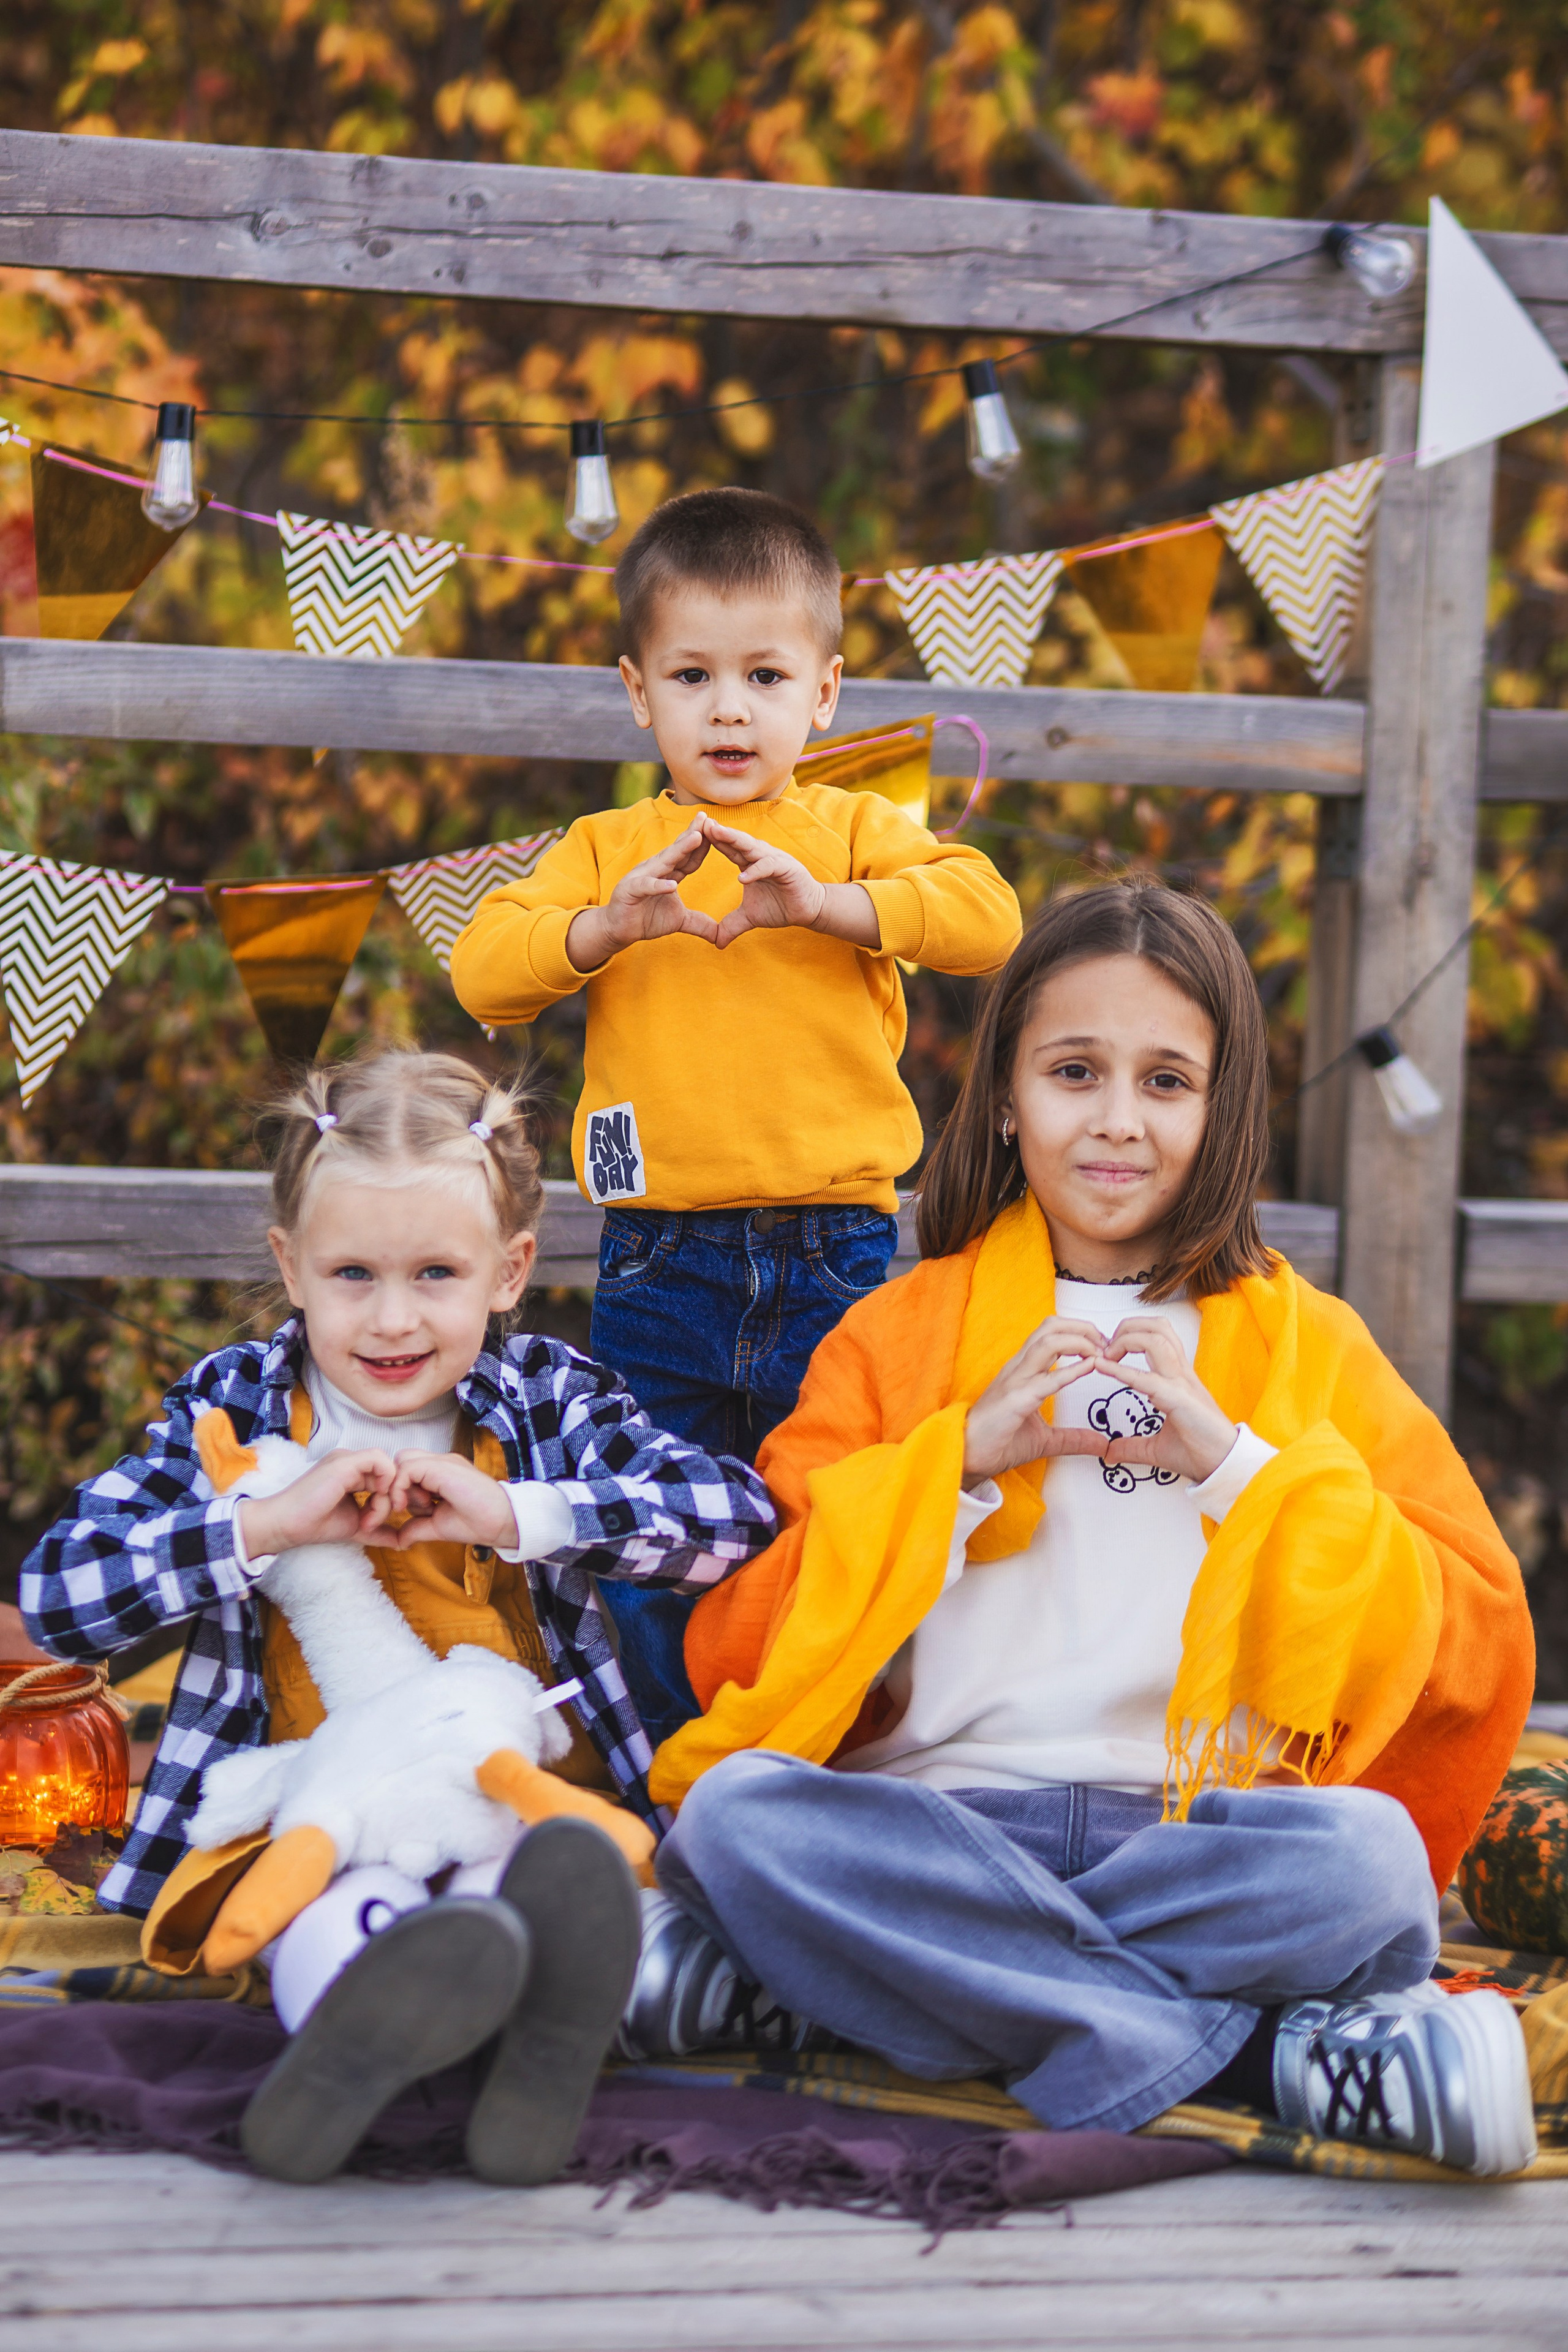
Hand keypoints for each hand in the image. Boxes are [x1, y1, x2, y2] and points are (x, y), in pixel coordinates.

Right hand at [237, 1448, 397, 1558]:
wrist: (286, 1525)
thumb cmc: (315, 1524)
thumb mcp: (356, 1526)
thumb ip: (379, 1530)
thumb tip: (402, 1542)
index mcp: (353, 1473)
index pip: (387, 1477)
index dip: (390, 1499)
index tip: (379, 1523)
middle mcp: (351, 1462)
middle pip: (390, 1473)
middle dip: (390, 1500)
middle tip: (374, 1523)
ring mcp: (347, 1459)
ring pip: (388, 1467)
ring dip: (386, 1497)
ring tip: (369, 1519)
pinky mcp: (344, 1462)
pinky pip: (380, 1461)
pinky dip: (385, 1483)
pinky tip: (371, 1504)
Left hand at [385, 1451, 518, 1551]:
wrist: (501, 1522)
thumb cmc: (477, 1522)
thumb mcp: (437, 1526)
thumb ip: (416, 1528)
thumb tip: (398, 1540)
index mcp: (440, 1474)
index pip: (408, 1469)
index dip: (400, 1488)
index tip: (405, 1511)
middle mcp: (440, 1463)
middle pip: (402, 1460)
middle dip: (398, 1484)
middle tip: (411, 1507)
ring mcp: (442, 1461)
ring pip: (402, 1461)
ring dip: (401, 1486)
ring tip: (422, 1507)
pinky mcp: (442, 1466)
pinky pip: (408, 1468)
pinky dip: (402, 1488)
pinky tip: (415, 1505)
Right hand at [566, 828, 719, 970]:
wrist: (618, 930)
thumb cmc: (646, 918)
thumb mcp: (678, 921)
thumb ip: (699, 923)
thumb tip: (719, 935)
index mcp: (668, 872)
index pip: (689, 857)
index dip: (703, 844)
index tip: (719, 829)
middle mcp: (656, 869)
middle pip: (678, 850)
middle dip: (693, 834)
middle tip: (707, 817)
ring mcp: (642, 877)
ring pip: (664, 862)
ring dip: (680, 850)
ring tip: (696, 838)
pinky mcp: (630, 890)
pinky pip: (647, 886)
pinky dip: (659, 885)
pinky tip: (672, 885)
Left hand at [697, 815, 880, 951]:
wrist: (808, 910)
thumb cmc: (781, 907)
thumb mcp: (750, 917)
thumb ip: (732, 925)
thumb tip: (717, 943)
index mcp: (749, 862)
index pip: (727, 847)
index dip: (711, 841)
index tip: (691, 835)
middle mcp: (761, 856)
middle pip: (737, 841)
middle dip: (719, 832)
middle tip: (701, 823)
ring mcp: (774, 859)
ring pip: (751, 847)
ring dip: (734, 841)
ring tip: (717, 836)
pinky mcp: (787, 868)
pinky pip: (768, 866)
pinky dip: (755, 871)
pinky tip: (742, 877)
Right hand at [961, 1319, 1109, 1485]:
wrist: (968, 1456)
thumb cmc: (999, 1441)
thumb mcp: (1045, 1440)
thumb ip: (1073, 1438)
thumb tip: (1101, 1444)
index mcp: (1024, 1370)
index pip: (1052, 1333)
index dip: (1080, 1331)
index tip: (1104, 1346)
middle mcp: (1019, 1368)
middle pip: (1051, 1327)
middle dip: (1083, 1328)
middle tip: (1106, 1343)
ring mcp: (1016, 1380)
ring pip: (1048, 1341)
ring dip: (1079, 1341)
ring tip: (1100, 1353)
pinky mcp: (1016, 1399)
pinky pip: (1047, 1379)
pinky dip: (1072, 1370)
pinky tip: (1091, 1367)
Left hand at [1091, 1317, 1237, 1484]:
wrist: (1224, 1467)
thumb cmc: (1199, 1453)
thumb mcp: (1155, 1448)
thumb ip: (1131, 1447)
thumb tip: (1108, 1452)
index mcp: (1177, 1379)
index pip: (1157, 1338)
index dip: (1130, 1335)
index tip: (1105, 1352)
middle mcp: (1180, 1375)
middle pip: (1156, 1328)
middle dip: (1127, 1327)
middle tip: (1106, 1347)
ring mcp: (1182, 1384)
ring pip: (1156, 1339)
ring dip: (1126, 1340)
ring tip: (1106, 1356)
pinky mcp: (1180, 1400)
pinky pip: (1148, 1378)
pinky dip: (1121, 1370)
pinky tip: (1102, 1367)